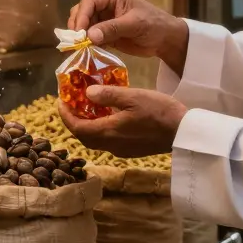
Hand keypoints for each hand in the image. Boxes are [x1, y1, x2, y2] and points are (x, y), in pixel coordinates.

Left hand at [59, 86, 187, 158]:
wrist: (183, 133)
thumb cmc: (159, 112)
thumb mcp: (132, 96)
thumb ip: (108, 95)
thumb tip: (87, 93)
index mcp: (108, 132)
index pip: (76, 128)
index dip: (65, 115)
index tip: (60, 101)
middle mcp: (111, 145)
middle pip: (83, 137)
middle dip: (73, 121)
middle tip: (71, 104)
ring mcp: (121, 150)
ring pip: (95, 140)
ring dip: (87, 126)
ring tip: (88, 108)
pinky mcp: (131, 150)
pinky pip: (108, 141)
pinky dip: (100, 129)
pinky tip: (108, 116)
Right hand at [68, 0, 188, 63]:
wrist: (166, 40)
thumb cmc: (154, 25)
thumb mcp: (134, 24)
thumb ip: (112, 28)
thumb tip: (89, 36)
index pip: (89, 2)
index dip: (81, 16)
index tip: (79, 33)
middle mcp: (105, 6)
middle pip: (82, 12)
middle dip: (77, 26)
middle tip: (76, 42)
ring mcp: (104, 20)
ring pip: (84, 26)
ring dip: (81, 37)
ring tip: (79, 49)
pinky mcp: (106, 34)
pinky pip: (91, 38)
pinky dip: (87, 45)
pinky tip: (86, 53)